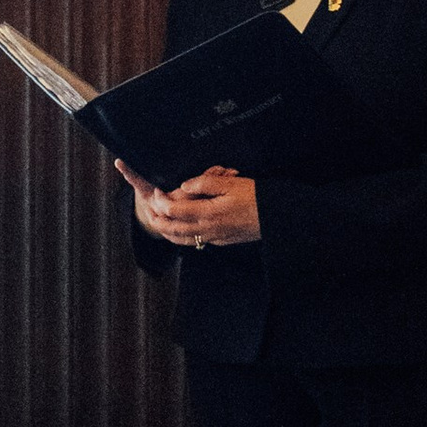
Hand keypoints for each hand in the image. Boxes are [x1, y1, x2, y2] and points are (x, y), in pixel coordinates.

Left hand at [118, 159, 258, 251]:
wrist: (277, 218)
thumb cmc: (256, 197)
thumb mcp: (230, 183)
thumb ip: (204, 183)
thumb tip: (184, 186)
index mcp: (207, 213)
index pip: (173, 210)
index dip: (160, 201)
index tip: (157, 192)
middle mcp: (207, 229)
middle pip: (173, 229)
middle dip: (158, 221)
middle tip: (149, 211)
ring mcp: (214, 237)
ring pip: (182, 240)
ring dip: (167, 233)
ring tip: (158, 224)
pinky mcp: (221, 240)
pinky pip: (195, 242)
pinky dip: (182, 238)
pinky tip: (181, 232)